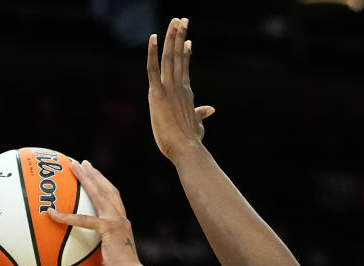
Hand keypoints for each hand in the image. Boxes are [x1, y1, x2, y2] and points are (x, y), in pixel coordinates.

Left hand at [49, 160, 155, 265]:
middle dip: (95, 175)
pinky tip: (51, 212)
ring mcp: (117, 222)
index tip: (94, 179)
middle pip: (108, 191)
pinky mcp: (109, 229)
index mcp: (122, 228)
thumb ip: (95, 262)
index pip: (112, 203)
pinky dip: (67, 216)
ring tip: (74, 166)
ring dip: (88, 178)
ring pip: (101, 193)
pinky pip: (84, 220)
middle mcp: (122, 221)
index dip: (103, 189)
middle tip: (83, 163)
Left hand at [147, 17, 215, 160]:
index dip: (185, 52)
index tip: (187, 40)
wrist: (186, 148)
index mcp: (186, 93)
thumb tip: (210, 109)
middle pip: (178, 56)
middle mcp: (179, 86)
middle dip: (180, 36)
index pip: (185, 67)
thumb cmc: (190, 140)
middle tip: (182, 19)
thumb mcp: (197, 124)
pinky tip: (153, 38)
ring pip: (169, 57)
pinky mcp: (157, 94)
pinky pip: (153, 69)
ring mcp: (169, 89)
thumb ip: (201, 114)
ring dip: (172, 37)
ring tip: (175, 21)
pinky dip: (152, 53)